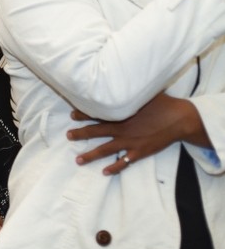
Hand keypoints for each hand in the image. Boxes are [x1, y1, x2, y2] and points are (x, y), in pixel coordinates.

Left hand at [69, 93, 204, 174]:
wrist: (179, 119)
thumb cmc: (163, 103)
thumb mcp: (143, 93)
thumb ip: (129, 91)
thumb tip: (120, 77)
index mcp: (120, 113)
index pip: (96, 114)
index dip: (83, 114)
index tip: (72, 115)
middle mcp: (121, 128)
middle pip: (95, 131)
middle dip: (80, 134)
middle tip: (68, 135)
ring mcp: (129, 141)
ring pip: (105, 150)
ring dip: (90, 155)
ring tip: (78, 160)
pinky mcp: (139, 152)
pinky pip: (124, 162)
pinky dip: (114, 167)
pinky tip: (104, 172)